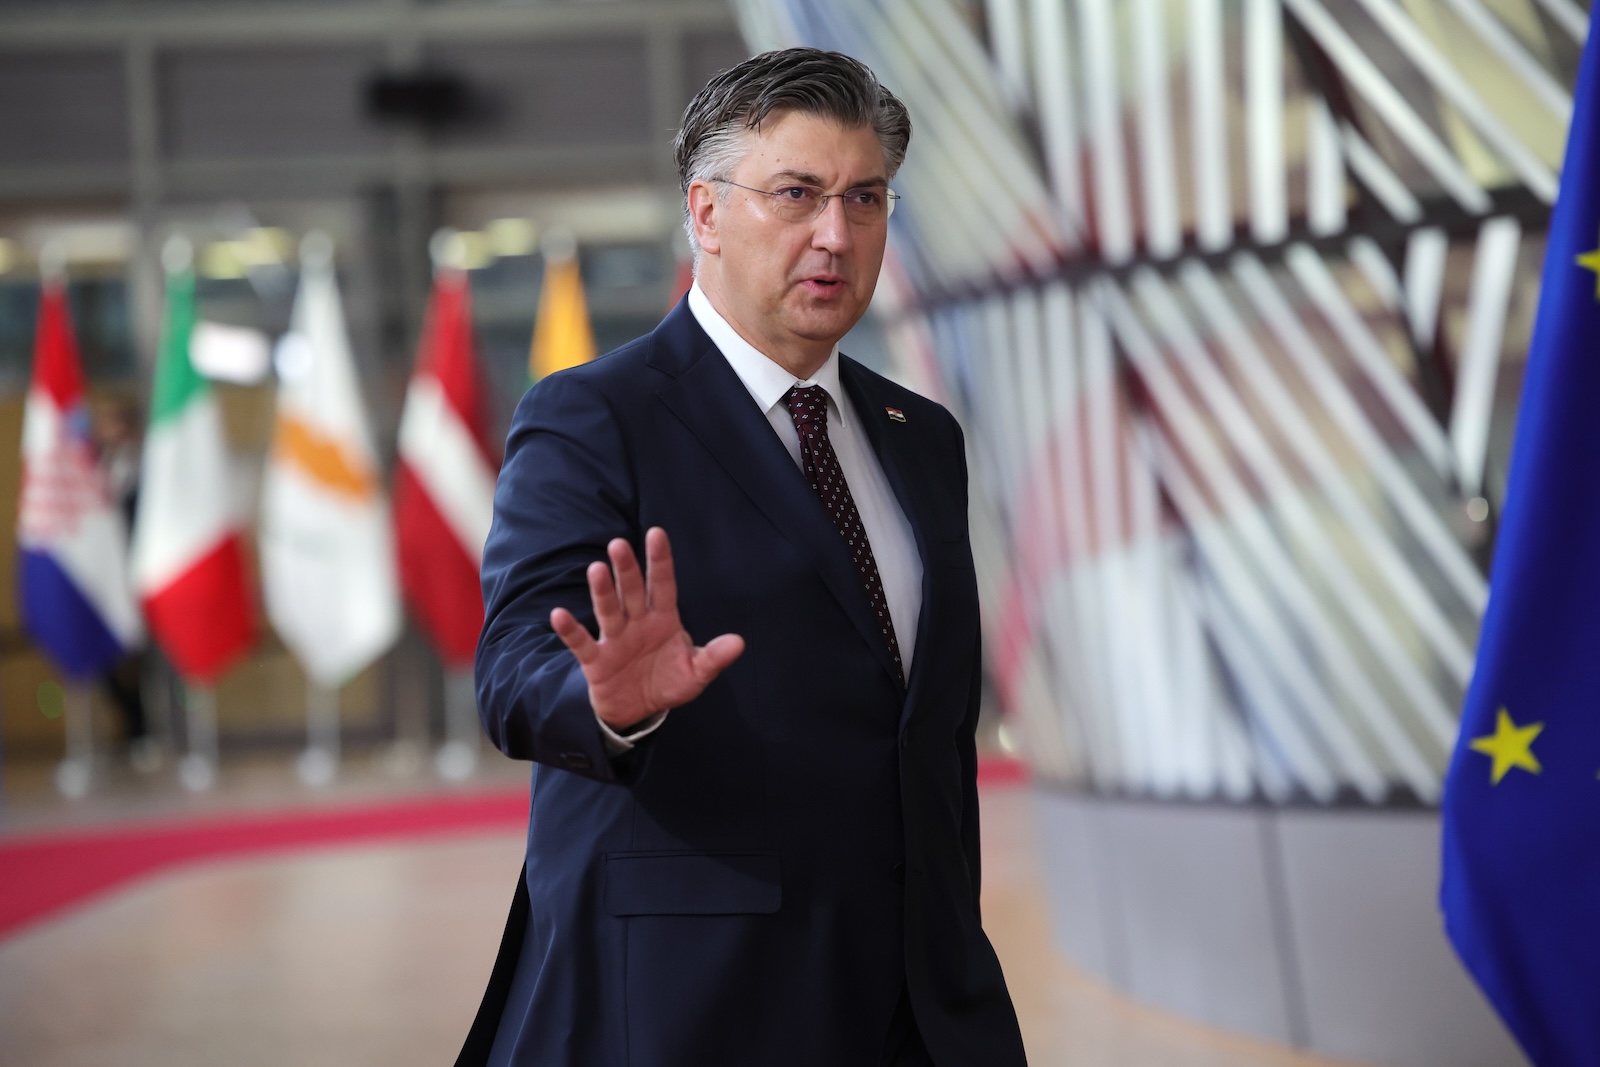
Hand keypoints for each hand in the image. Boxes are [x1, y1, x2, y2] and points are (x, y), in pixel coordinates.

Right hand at [550, 527, 744, 731]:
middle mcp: (637, 623)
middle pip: (632, 592)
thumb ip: (714, 658)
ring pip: (608, 610)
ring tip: (597, 570)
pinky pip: (581, 643)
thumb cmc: (668, 682)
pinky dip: (570, 631)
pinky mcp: (596, 660)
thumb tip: (739, 642)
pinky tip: (559, 615)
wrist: (638, 710)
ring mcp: (615, 639)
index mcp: (663, 620)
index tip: (656, 533)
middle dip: (627, 570)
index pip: (663, 585)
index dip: (660, 561)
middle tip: (619, 544)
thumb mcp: (696, 673)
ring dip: (602, 592)